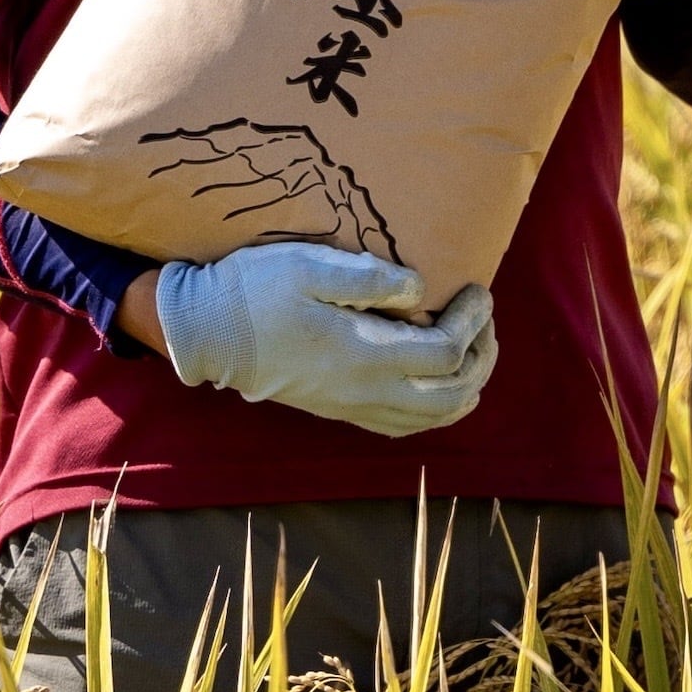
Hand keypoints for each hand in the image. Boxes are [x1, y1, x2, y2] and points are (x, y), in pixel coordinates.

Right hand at [146, 248, 500, 437]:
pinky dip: (438, 409)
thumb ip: (368, 277)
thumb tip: (420, 287)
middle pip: (452, 395)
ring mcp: (353, 405)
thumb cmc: (254, 291)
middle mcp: (365, 390)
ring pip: (432, 418)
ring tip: (473, 348)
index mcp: (362, 353)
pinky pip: (405, 425)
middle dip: (482, 358)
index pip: (445, 352)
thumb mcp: (308, 266)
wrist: (207, 334)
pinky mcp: (341, 410)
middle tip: (484, 319)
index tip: (477, 289)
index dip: (473, 322)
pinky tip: (439, 382)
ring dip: (466, 386)